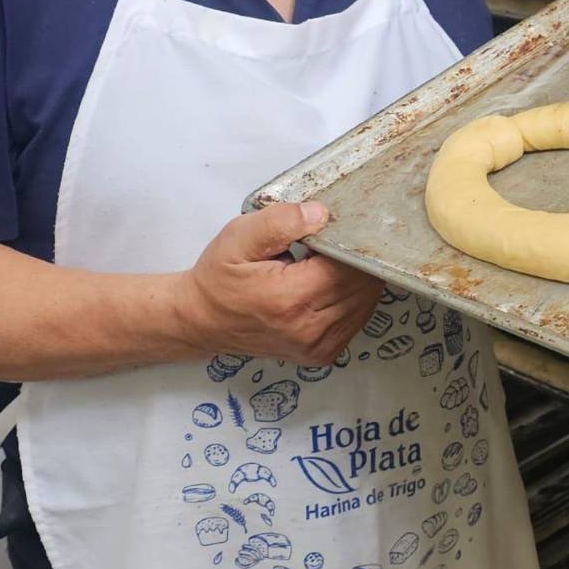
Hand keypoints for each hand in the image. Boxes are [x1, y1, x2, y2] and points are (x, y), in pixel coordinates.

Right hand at [173, 201, 382, 363]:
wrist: (202, 321)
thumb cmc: (219, 277)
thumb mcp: (238, 237)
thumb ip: (279, 222)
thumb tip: (321, 214)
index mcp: (290, 298)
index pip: (349, 266)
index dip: (350, 242)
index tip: (338, 227)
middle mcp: (309, 328)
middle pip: (364, 286)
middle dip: (356, 259)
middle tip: (333, 242)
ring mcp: (318, 346)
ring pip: (366, 303)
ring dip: (357, 279)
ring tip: (327, 263)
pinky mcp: (321, 354)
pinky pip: (357, 319)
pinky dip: (352, 298)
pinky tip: (328, 284)